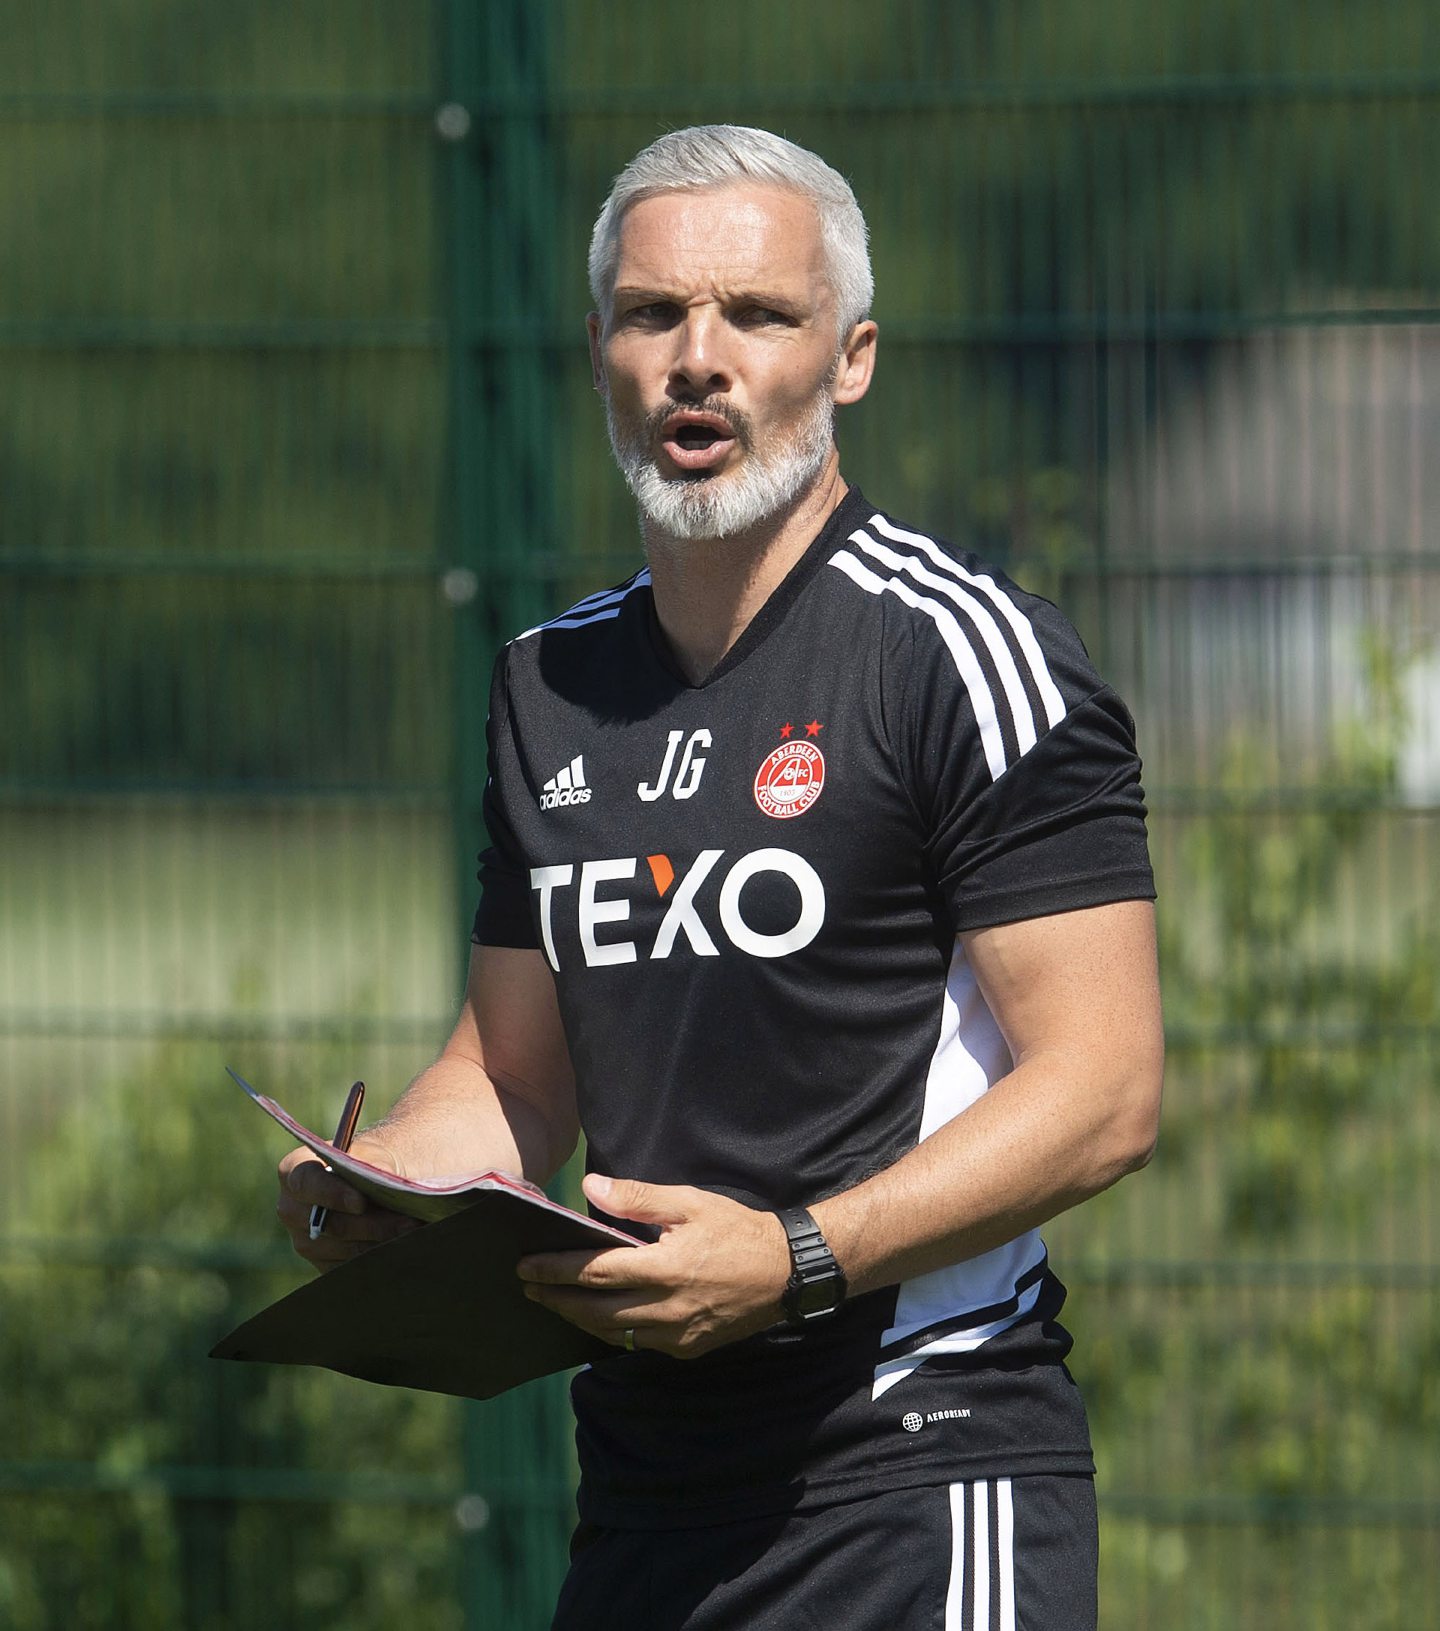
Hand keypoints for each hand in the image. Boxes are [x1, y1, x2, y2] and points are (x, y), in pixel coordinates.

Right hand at [276, 1135, 418, 1272]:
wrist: (372, 1183)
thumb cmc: (368, 1161)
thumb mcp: (371, 1154)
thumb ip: (371, 1161)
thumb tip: (381, 1174)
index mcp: (294, 1172)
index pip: (306, 1184)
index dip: (333, 1194)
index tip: (362, 1202)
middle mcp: (292, 1209)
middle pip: (330, 1224)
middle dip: (373, 1224)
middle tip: (409, 1222)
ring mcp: (305, 1241)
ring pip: (345, 1249)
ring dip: (382, 1242)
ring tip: (414, 1232)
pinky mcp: (322, 1264)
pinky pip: (350, 1267)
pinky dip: (378, 1257)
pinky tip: (402, 1246)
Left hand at [516, 1174, 789, 1358]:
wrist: (786, 1273)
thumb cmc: (738, 1230)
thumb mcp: (691, 1202)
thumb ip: (638, 1197)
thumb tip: (591, 1187)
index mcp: (665, 1268)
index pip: (594, 1272)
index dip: (556, 1270)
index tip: (526, 1266)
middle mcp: (666, 1308)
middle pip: (594, 1310)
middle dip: (556, 1299)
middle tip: (527, 1289)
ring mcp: (676, 1334)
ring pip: (612, 1333)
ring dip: (578, 1318)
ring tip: (554, 1303)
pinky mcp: (687, 1348)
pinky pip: (637, 1344)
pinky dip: (611, 1331)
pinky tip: (599, 1317)